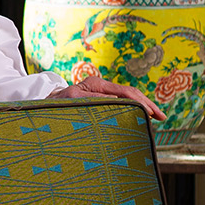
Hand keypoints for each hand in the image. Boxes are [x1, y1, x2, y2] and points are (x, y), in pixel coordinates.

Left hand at [51, 74, 165, 120]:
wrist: (43, 103)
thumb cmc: (55, 105)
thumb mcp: (72, 104)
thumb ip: (93, 102)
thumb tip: (117, 104)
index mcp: (95, 85)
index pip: (125, 93)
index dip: (141, 103)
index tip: (153, 114)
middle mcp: (99, 86)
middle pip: (130, 94)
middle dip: (147, 105)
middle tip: (161, 118)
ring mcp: (100, 91)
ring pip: (127, 98)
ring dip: (142, 108)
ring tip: (155, 119)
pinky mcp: (99, 98)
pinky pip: (120, 102)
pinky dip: (132, 109)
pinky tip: (140, 117)